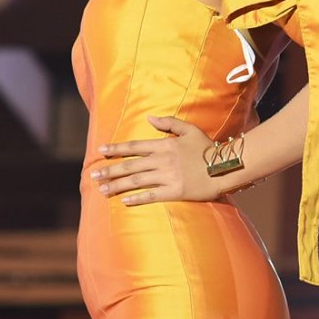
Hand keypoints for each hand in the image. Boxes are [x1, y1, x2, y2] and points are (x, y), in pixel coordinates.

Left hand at [94, 116, 217, 204]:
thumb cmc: (207, 148)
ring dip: (117, 185)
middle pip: (130, 165)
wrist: (225, 167)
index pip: (134, 146)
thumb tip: (149, 117)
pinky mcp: (175, 192)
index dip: (116, 149)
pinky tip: (124, 201)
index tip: (100, 151)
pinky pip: (152, 195)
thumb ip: (169, 123)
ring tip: (102, 190)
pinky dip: (137, 198)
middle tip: (93, 176)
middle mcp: (163, 161)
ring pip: (136, 181)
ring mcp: (168, 177)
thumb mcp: (190, 130)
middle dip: (109, 170)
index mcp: (164, 145)